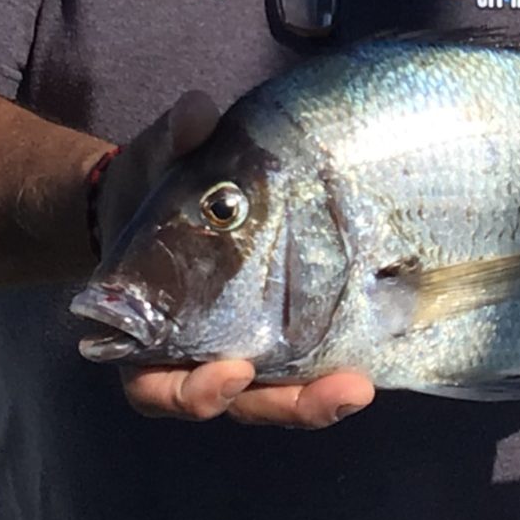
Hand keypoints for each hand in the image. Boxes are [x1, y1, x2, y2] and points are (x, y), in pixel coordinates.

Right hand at [95, 90, 376, 429]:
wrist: (167, 190)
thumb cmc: (150, 185)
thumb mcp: (153, 161)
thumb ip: (172, 141)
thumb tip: (197, 113)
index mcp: (146, 333)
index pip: (158, 387)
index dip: (193, 393)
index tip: (232, 370)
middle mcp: (193, 356)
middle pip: (233, 404)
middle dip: (283, 406)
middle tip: (334, 390)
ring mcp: (238, 352)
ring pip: (274, 399)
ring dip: (316, 401)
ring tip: (360, 387)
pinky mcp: (278, 340)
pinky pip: (302, 371)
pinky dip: (330, 375)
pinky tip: (373, 364)